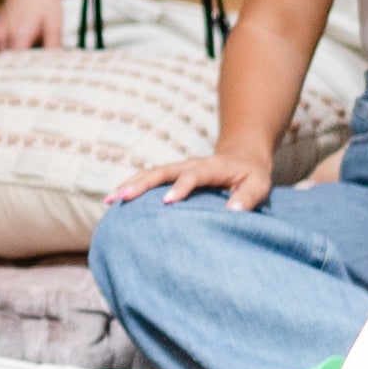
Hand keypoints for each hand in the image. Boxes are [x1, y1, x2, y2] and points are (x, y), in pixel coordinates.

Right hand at [113, 145, 271, 210]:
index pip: (193, 175)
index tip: (167, 202)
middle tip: (122, 197)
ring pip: (150, 174)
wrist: (242, 156)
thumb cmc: (251, 175)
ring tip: (109, 200)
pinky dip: (132, 187)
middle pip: (161, 171)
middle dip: (141, 183)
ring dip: (130, 184)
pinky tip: (115, 201)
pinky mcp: (171, 175)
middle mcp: (189, 164)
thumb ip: (247, 197)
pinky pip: (149, 179)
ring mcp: (178, 168)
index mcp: (210, 167)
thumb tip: (233, 212)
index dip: (180, 187)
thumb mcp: (258, 185)